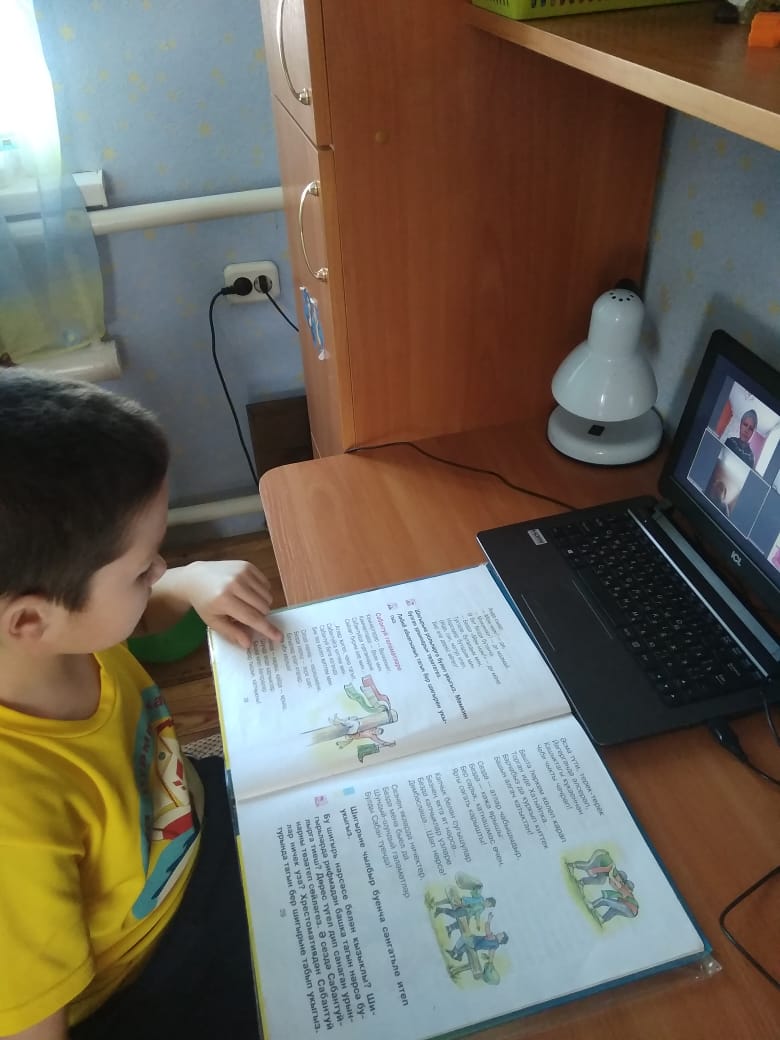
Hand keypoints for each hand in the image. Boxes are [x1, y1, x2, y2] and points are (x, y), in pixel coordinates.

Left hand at [165, 560, 282, 647]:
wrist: (196, 578)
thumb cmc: (204, 603)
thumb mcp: (213, 621)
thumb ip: (231, 633)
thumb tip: (249, 643)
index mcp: (224, 600)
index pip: (251, 617)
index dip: (266, 628)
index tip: (278, 637)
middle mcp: (235, 584)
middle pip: (263, 607)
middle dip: (261, 616)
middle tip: (249, 617)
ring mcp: (242, 572)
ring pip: (267, 596)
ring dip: (262, 604)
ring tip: (247, 604)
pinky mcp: (247, 565)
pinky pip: (266, 584)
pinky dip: (262, 592)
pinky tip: (249, 593)